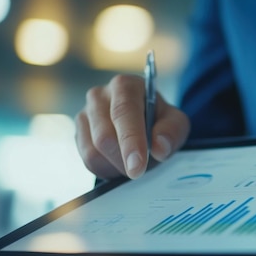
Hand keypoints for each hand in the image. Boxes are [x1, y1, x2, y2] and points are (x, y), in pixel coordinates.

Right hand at [75, 74, 189, 178]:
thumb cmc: (159, 121)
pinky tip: (119, 163)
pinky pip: (87, 161)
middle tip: (141, 169)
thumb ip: (172, 132)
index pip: (123, 112)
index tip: (138, 166)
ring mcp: (84, 114)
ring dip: (116, 166)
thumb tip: (159, 147)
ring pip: (93, 152)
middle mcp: (99, 95)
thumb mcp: (176, 123)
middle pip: (104, 136)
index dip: (130, 140)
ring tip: (132, 162)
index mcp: (125, 86)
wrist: (144, 125)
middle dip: (124, 160)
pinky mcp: (78, 133)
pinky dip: (106, 169)